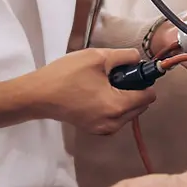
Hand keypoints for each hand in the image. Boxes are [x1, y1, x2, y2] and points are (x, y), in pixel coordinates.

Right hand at [25, 47, 155, 133]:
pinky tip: (97, 92)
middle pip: (140, 105)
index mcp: (118, 106)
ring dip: (124, 97)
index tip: (133, 69)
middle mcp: (114, 123)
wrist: (38, 95)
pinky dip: (113, 105)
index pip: (149, 96)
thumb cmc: (67, 75)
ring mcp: (103, 129)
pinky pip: (115, 117)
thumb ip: (124, 56)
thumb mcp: (98, 57)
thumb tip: (138, 59)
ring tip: (105, 82)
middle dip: (134, 89)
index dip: (144, 79)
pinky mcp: (93, 129)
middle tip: (116, 74)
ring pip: (128, 112)